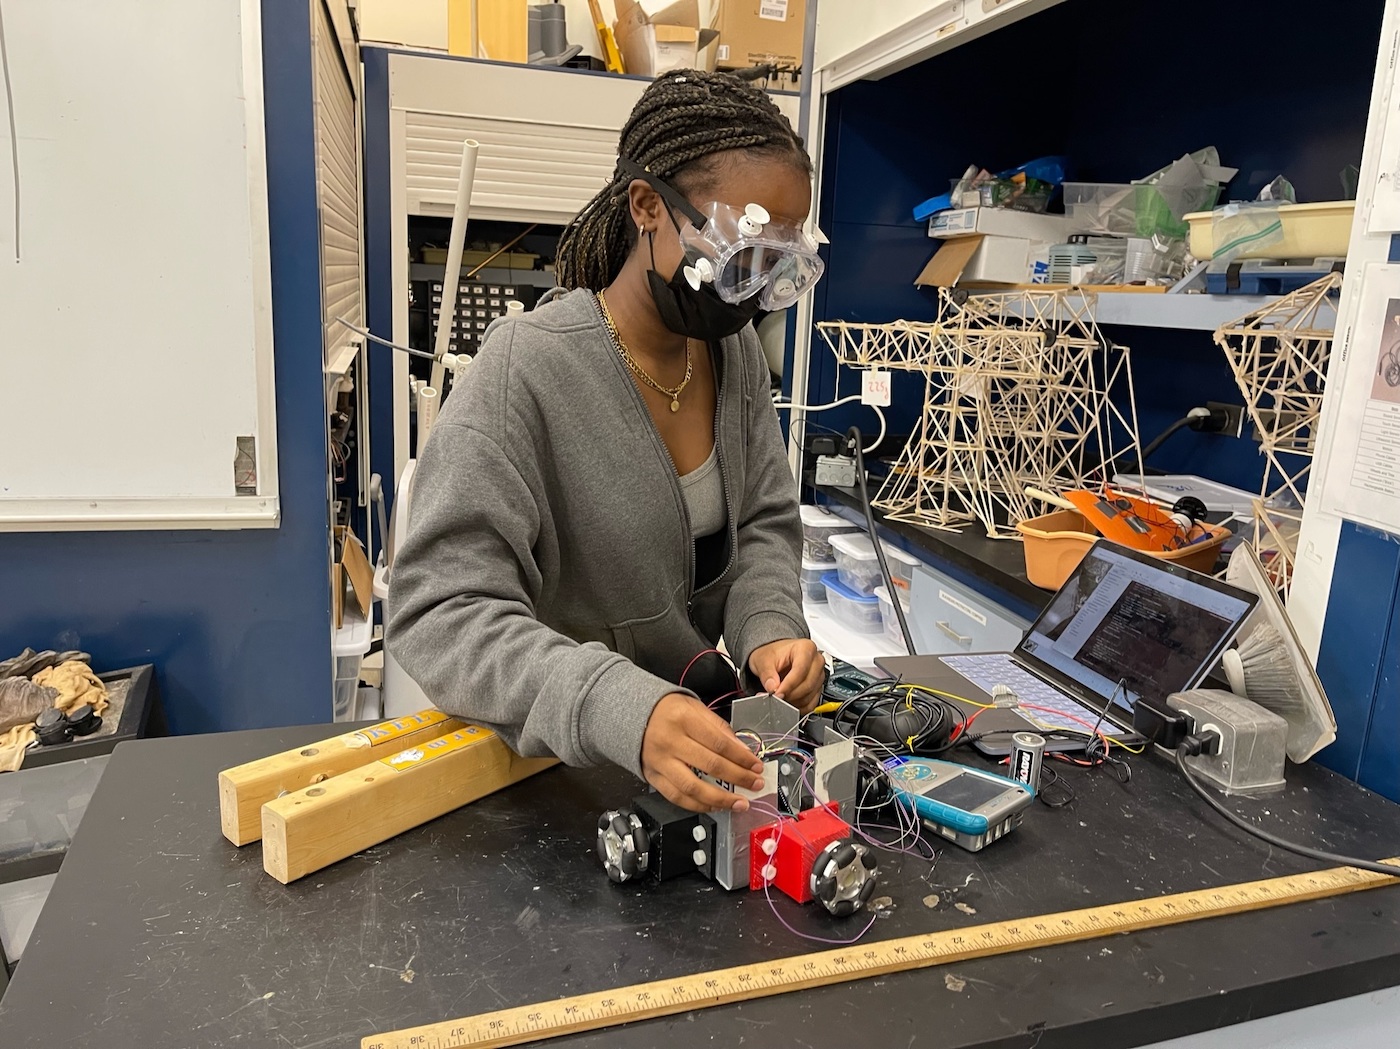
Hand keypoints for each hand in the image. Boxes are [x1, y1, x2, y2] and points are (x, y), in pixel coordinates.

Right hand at [640, 693, 766, 812]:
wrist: (635, 715)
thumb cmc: (668, 710)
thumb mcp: (696, 708)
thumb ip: (720, 729)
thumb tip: (743, 751)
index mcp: (683, 719)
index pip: (720, 743)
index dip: (742, 758)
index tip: (756, 766)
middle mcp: (670, 741)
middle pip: (710, 765)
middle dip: (738, 778)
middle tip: (755, 785)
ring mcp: (660, 762)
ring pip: (693, 787)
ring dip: (720, 799)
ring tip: (739, 803)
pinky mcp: (653, 777)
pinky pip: (677, 797)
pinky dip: (697, 805)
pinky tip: (714, 806)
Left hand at [749, 638, 824, 713]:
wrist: (776, 658)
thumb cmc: (773, 655)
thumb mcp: (763, 660)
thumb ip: (767, 674)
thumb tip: (772, 688)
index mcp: (806, 648)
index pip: (801, 670)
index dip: (788, 685)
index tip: (777, 693)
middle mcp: (816, 661)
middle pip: (807, 684)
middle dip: (790, 694)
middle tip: (775, 697)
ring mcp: (818, 675)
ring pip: (810, 696)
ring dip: (793, 702)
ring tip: (779, 698)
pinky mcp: (817, 688)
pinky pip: (811, 704)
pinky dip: (798, 707)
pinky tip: (787, 702)